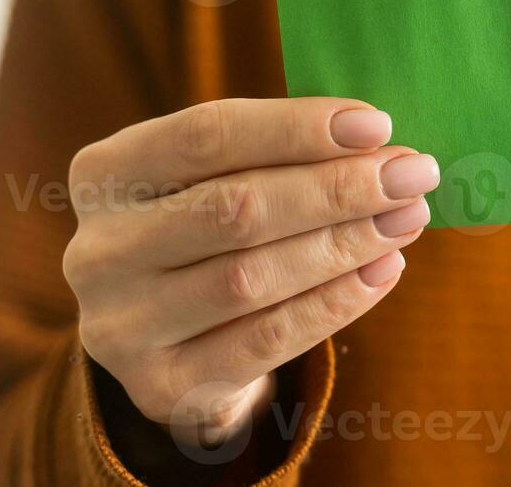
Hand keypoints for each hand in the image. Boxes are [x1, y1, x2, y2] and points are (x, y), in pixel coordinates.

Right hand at [61, 97, 435, 449]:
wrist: (170, 342)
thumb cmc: (208, 230)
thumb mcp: (216, 179)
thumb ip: (279, 154)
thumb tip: (380, 143)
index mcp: (106, 172)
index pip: (206, 134)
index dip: (296, 127)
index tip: (377, 124)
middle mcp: (98, 249)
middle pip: (234, 207)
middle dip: (335, 188)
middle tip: (412, 172)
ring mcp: (121, 325)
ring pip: (251, 277)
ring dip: (344, 244)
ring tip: (407, 217)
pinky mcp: (162, 386)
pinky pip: (264, 340)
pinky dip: (333, 303)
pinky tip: (382, 270)